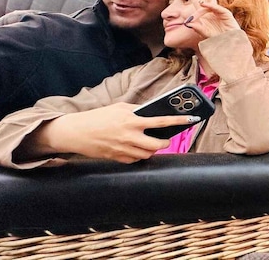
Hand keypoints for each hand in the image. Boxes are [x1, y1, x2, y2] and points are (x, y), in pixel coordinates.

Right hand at [30, 102, 199, 163]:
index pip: (162, 121)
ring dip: (153, 149)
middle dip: (165, 141)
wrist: (76, 132)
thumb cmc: (98, 117)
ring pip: (148, 154)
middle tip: (166, 138)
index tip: (192, 119)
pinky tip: (136, 148)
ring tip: (151, 142)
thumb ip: (137, 111)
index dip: (179, 120)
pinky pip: (136, 160)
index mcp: (133, 120)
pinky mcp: (118, 158)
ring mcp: (124, 149)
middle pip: (158, 144)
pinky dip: (140, 155)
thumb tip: (152, 114)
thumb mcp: (119, 108)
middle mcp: (131, 136)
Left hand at [184, 0, 240, 39]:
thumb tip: (188, 22)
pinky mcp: (225, 14)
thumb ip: (196, 27)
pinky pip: (216, 8)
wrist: (227, 44)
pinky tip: (203, 4)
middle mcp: (212, 8)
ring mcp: (219, 10)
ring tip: (193, 1)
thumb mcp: (203, 32)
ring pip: (210, 0)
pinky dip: (209, 6)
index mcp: (205, 12)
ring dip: (203, 1)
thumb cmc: (215, 37)